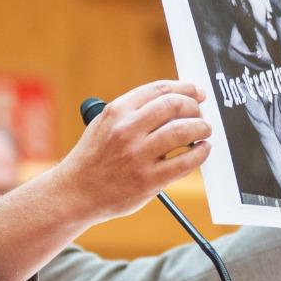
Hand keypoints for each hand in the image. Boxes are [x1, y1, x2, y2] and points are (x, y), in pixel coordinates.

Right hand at [54, 80, 211, 224]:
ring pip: (183, 131)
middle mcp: (126, 130)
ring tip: (204, 131)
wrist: (75, 192)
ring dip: (202, 128)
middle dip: (195, 108)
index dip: (185, 88)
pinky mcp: (148, 180)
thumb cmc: (94, 158)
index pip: (159, 89)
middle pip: (175, 106)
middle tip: (201, 115)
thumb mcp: (104, 124)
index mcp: (116, 111)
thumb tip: (175, 102)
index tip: (197, 92)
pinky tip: (202, 151)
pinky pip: (185, 163)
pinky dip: (200, 154)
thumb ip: (133, 112)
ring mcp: (137, 156)